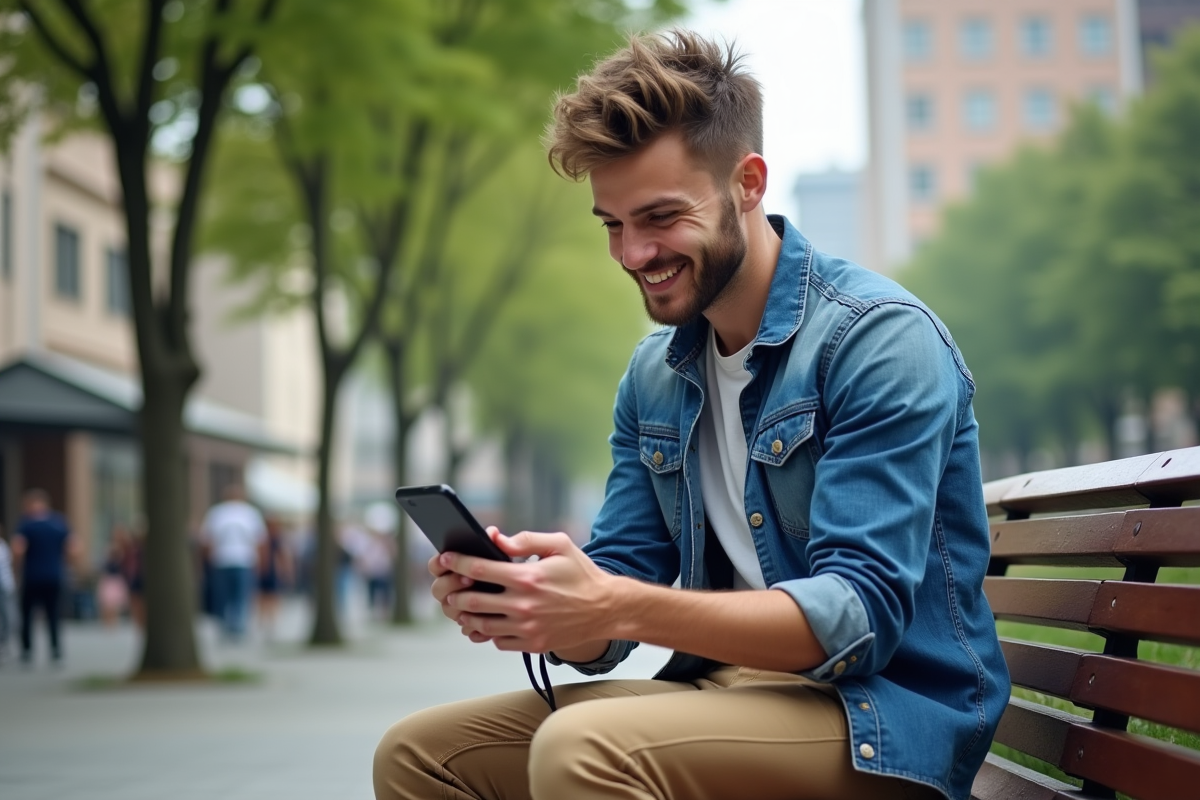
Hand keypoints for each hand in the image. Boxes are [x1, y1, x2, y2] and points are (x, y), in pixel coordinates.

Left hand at [441, 529, 617, 652]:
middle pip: (472, 599)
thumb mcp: (559, 545)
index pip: (478, 568)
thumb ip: (525, 540)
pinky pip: (498, 641)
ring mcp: (527, 628)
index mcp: (527, 577)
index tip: (445, 558)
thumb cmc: (581, 574)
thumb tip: (495, 538)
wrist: (606, 609)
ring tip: (462, 606)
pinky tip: (488, 622)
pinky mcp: (533, 644)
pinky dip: (488, 632)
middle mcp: (523, 604)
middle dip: (454, 592)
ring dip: (466, 615)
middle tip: (449, 587)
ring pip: (481, 624)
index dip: (456, 562)